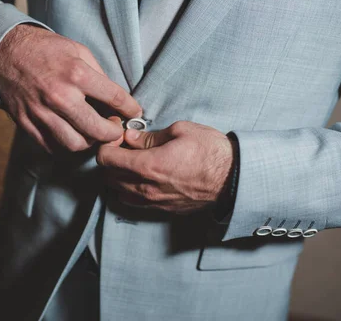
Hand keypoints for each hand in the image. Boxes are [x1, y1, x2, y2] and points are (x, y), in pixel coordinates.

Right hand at [0, 24, 141, 152]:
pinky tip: (72, 133)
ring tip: (93, 133)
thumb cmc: (46, 49)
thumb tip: (116, 98)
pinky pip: (52, 146)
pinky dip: (66, 144)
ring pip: (75, 144)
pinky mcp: (27, 123)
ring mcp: (41, 112)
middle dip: (113, 133)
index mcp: (76, 74)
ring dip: (90, 142)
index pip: (114, 98)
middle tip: (115, 128)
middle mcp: (60, 96)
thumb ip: (99, 75)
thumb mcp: (78, 51)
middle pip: (97, 130)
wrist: (4, 51)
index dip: (130, 108)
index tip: (134, 112)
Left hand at [97, 121, 235, 213]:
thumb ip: (150, 136)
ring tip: (133, 162)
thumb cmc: (211, 151)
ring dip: (118, 176)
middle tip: (124, 147)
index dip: (107, 144)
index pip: (106, 159)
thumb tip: (131, 137)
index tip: (118, 136)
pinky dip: (129, 190)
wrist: (234, 178)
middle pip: (107, 176)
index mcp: (148, 165)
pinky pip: (133, 202)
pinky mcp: (162, 210)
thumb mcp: (180, 131)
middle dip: (111, 159)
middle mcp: (146, 188)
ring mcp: (153, 202)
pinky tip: (142, 177)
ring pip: (117, 192)